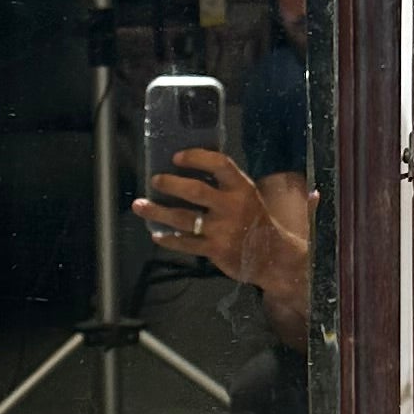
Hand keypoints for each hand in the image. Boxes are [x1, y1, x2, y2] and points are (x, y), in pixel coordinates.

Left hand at [134, 149, 310, 343]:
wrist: (273, 257)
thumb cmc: (258, 222)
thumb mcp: (251, 196)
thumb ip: (228, 184)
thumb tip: (198, 169)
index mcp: (242, 188)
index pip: (219, 164)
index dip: (196, 158)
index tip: (176, 157)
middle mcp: (231, 207)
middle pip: (195, 191)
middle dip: (170, 184)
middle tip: (155, 180)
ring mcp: (221, 230)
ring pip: (183, 218)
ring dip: (158, 212)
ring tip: (140, 205)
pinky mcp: (214, 250)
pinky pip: (185, 244)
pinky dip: (169, 239)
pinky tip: (157, 234)